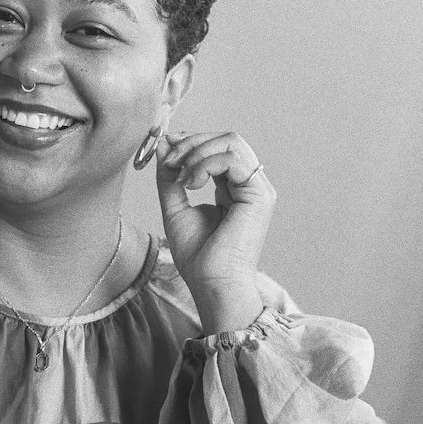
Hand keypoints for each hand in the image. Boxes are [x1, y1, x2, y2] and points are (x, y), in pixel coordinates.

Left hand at [155, 130, 276, 331]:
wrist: (212, 284)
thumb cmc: (198, 257)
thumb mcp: (175, 208)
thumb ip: (170, 176)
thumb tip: (163, 144)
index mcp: (235, 188)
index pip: (219, 147)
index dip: (192, 141)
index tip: (166, 148)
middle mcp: (251, 185)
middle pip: (227, 139)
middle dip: (192, 143)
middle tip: (170, 161)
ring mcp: (259, 189)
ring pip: (231, 143)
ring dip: (197, 153)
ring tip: (181, 178)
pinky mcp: (259, 195)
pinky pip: (232, 159)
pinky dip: (205, 164)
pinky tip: (191, 184)